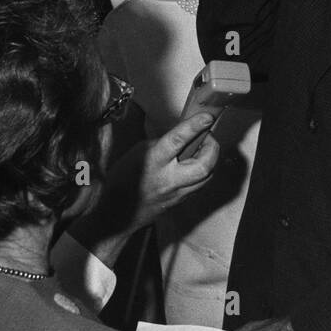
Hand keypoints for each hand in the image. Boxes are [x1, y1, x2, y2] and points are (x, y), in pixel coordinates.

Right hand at [69, 112, 219, 260]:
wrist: (117, 214)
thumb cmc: (123, 180)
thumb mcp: (137, 153)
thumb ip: (161, 144)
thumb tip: (180, 137)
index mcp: (154, 162)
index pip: (178, 140)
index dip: (194, 126)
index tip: (207, 116)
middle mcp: (169, 178)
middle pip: (204, 165)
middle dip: (213, 147)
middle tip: (209, 136)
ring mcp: (177, 193)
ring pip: (207, 176)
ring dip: (211, 159)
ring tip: (205, 149)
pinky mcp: (181, 201)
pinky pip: (200, 184)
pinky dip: (204, 171)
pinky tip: (197, 164)